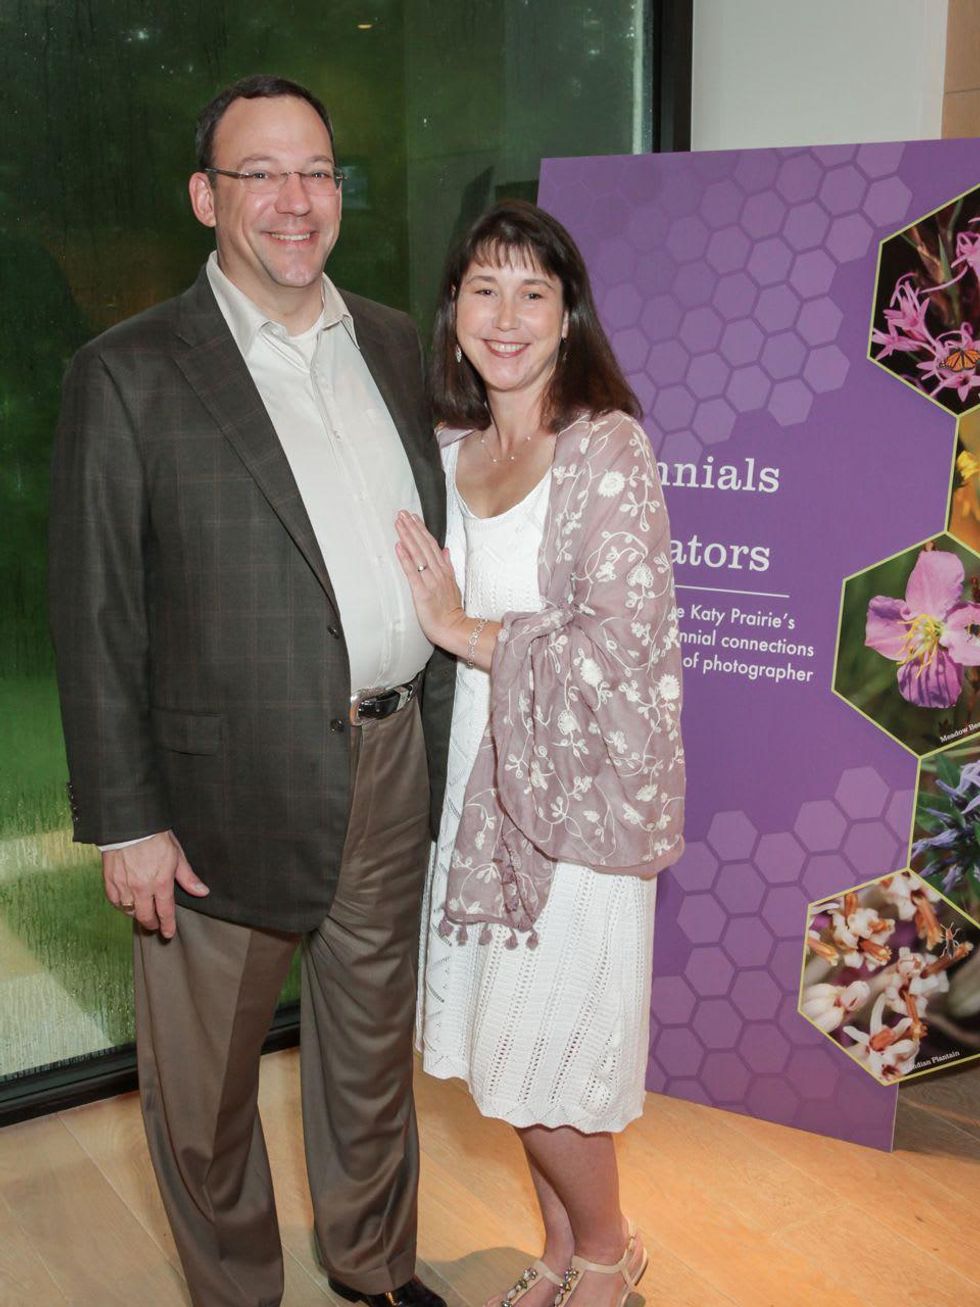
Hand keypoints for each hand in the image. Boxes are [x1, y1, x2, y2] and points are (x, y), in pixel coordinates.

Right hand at [102, 830, 208, 938]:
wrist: (129, 824)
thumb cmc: (155, 836)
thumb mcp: (177, 855)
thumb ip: (187, 877)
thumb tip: (202, 892)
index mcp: (160, 882)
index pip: (165, 912)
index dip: (168, 925)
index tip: (168, 933)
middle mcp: (141, 888)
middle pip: (146, 917)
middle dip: (152, 924)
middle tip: (155, 926)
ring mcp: (124, 886)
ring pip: (130, 911)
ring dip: (137, 915)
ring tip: (142, 914)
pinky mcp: (110, 881)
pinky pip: (115, 902)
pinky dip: (122, 906)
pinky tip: (127, 904)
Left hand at [395, 511, 467, 647]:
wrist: (454, 628)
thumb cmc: (451, 610)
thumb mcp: (453, 584)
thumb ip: (448, 566)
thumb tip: (445, 550)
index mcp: (444, 570)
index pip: (432, 544)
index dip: (422, 530)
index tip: (413, 517)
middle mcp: (438, 572)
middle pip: (424, 545)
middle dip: (412, 528)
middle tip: (402, 513)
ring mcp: (430, 581)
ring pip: (418, 554)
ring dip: (408, 537)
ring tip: (399, 523)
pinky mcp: (421, 592)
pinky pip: (412, 572)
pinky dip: (405, 558)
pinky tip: (398, 546)